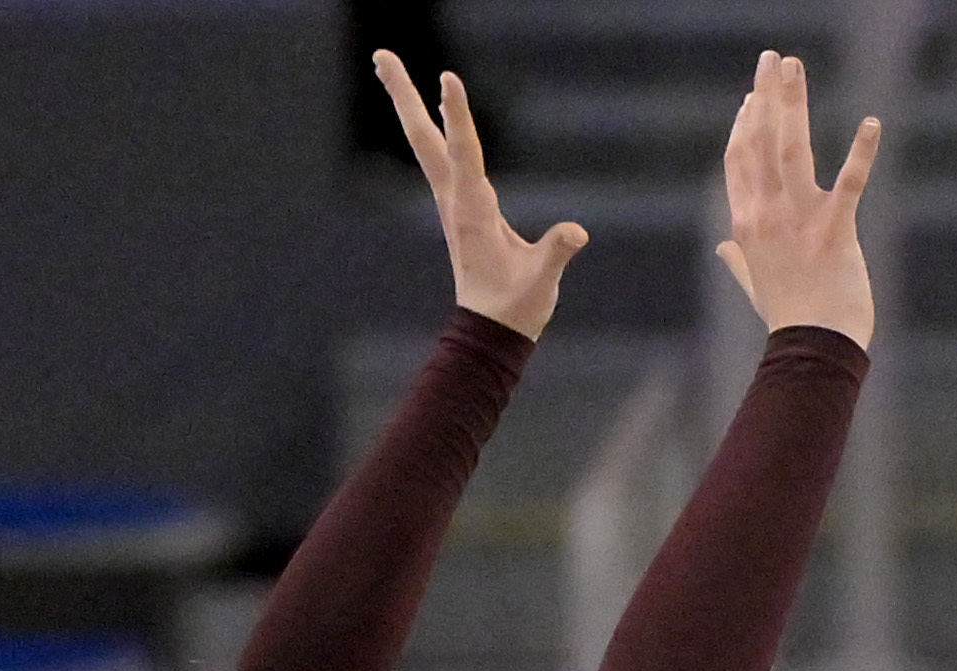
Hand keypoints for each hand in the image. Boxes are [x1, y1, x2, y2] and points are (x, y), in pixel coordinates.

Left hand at [377, 54, 585, 338]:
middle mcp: (455, 199)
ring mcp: (453, 202)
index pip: (464, 153)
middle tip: (381, 54)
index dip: (458, 116)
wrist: (490, 330)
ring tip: (389, 67)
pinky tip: (434, 115)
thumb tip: (575, 232)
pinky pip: (442, 157)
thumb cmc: (515, 307)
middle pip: (424, 138)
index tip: (448, 78)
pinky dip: (434, 129)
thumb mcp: (541, 282)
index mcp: (472, 212)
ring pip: (426, 143)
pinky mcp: (460, 207)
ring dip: (410, 105)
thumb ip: (556, 253)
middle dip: (404, 95)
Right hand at [715, 51, 879, 347]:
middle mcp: (767, 213)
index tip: (752, 98)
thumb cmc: (788, 319)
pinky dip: (862, 152)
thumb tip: (722, 247)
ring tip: (794, 66)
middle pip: (761, 140)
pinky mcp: (836, 231)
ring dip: (794, 102)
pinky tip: (873, 122)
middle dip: (766, 94)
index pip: (739, 160)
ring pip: (793, 148)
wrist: (813, 349)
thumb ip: (737, 260)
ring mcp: (800, 220)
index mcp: (745, 222)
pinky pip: (851, 183)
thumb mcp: (755, 285)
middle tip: (772, 59)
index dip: (745, 125)